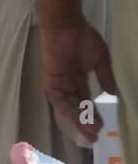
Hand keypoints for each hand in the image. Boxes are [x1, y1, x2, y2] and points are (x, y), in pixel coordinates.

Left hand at [40, 17, 115, 142]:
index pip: (86, 101)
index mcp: (78, 79)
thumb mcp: (100, 61)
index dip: (94, 114)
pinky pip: (58, 100)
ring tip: (90, 131)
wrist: (68, 27)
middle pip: (77, 108)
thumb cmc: (84, 39)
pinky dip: (68, 109)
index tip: (104, 126)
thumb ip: (105, 77)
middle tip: (96, 136)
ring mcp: (58, 84)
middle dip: (86, 122)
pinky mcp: (51, 82)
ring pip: (68, 107)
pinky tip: (78, 119)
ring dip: (78, 120)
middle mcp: (67, 84)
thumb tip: (113, 94)